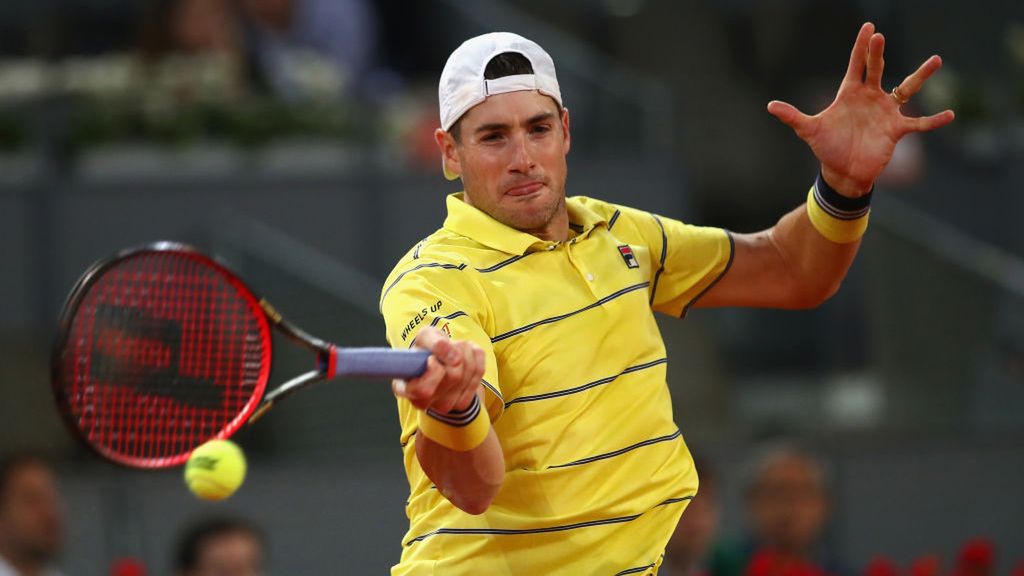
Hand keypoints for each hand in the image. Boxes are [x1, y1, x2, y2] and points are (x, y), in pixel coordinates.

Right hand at [392, 326, 484, 413]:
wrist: (440, 361)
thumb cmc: (427, 350)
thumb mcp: (425, 337)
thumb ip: (435, 342)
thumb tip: (454, 356)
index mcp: (406, 389)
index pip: (424, 390)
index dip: (434, 371)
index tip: (432, 358)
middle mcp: (424, 403)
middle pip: (453, 376)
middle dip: (454, 352)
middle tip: (446, 348)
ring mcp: (445, 405)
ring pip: (469, 372)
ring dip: (465, 351)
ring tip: (454, 351)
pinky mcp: (463, 402)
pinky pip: (480, 371)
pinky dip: (475, 356)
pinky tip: (465, 357)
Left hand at [767, 22, 954, 196]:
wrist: (842, 171)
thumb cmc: (827, 148)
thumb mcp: (809, 130)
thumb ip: (792, 116)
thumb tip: (770, 106)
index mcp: (850, 94)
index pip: (856, 65)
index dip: (860, 47)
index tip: (868, 28)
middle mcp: (871, 98)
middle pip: (877, 69)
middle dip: (876, 53)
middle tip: (879, 36)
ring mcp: (886, 112)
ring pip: (907, 89)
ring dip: (920, 75)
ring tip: (936, 59)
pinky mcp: (896, 130)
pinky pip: (919, 124)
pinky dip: (934, 120)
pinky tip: (951, 114)